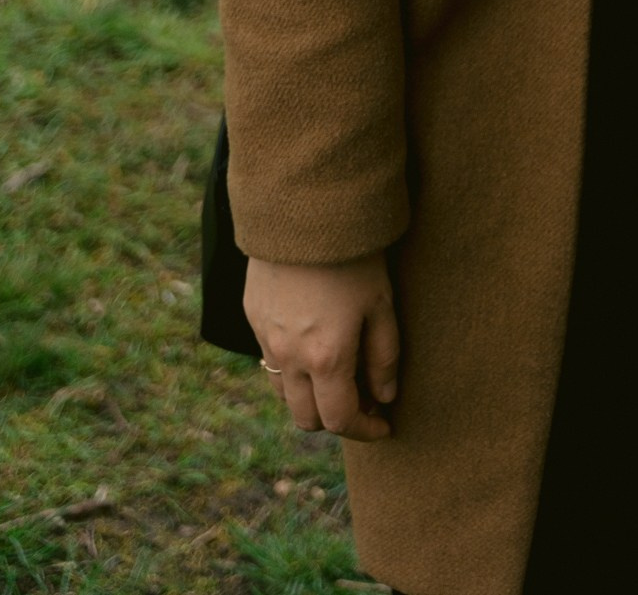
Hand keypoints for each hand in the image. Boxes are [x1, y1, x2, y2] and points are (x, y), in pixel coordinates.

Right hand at [244, 253, 398, 440]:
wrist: (305, 207)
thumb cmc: (354, 255)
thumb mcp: (381, 304)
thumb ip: (384, 357)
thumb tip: (385, 396)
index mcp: (326, 358)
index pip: (340, 420)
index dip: (365, 430)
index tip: (384, 425)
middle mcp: (289, 357)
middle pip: (306, 418)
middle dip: (335, 418)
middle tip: (362, 399)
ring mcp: (265, 338)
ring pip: (283, 393)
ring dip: (309, 396)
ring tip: (336, 374)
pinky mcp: (251, 317)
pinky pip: (269, 360)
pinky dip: (290, 368)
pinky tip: (311, 344)